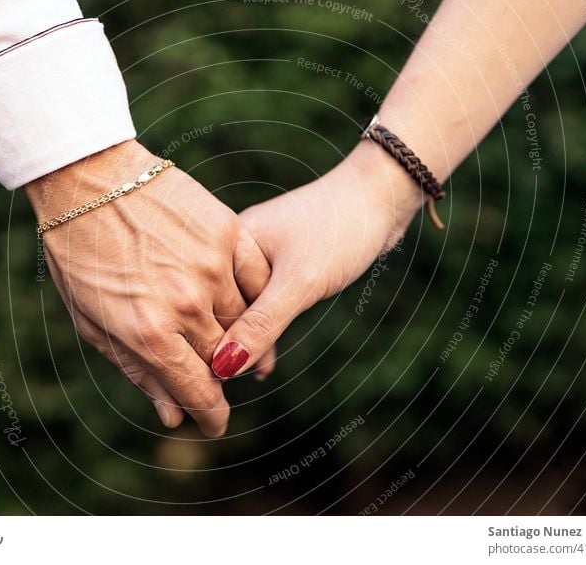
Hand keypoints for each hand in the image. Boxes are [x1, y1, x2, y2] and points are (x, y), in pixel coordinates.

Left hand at [25, 140, 270, 436]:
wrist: (87, 178)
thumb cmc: (80, 254)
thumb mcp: (95, 322)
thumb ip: (140, 371)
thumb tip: (174, 415)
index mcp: (149, 333)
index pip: (199, 392)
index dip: (211, 415)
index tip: (215, 422)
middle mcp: (187, 304)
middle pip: (222, 359)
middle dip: (215, 371)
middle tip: (203, 364)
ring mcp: (211, 266)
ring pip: (241, 319)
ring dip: (230, 330)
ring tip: (207, 318)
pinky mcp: (226, 232)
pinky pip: (255, 278)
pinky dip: (249, 293)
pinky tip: (232, 294)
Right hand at [211, 139, 424, 379]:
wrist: (380, 195)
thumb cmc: (340, 229)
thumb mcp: (300, 283)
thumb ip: (263, 325)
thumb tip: (224, 368)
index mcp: (227, 245)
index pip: (205, 306)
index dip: (208, 345)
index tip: (208, 384)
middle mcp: (235, 250)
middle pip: (219, 309)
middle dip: (224, 348)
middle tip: (223, 391)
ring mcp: (257, 256)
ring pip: (242, 309)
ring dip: (246, 341)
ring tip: (246, 378)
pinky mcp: (281, 263)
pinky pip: (263, 304)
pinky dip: (264, 330)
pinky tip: (265, 360)